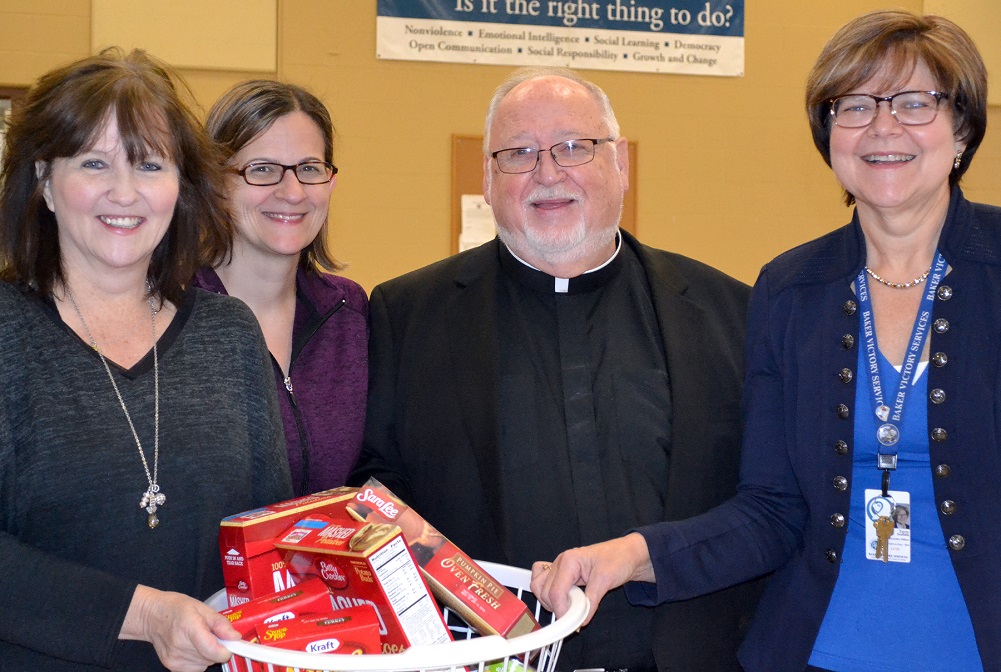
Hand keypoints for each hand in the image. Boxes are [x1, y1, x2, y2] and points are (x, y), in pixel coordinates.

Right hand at [120, 585, 238, 671]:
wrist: (152, 616)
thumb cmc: (177, 608)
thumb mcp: (202, 608)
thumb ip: (221, 624)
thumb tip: (235, 638)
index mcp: (190, 628)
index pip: (212, 651)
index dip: (226, 651)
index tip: (230, 644)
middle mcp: (180, 646)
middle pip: (210, 658)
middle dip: (217, 649)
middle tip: (212, 636)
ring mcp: (174, 659)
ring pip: (204, 665)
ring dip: (208, 655)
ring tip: (200, 640)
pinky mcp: (171, 666)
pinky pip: (195, 669)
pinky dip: (199, 661)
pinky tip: (193, 648)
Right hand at [530, 533, 653, 626]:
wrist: (626, 554)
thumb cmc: (618, 559)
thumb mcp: (606, 580)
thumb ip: (592, 600)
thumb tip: (581, 620)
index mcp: (569, 560)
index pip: (556, 592)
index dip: (562, 611)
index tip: (573, 624)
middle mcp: (560, 563)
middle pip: (544, 592)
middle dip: (558, 608)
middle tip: (575, 615)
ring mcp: (558, 567)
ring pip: (539, 588)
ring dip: (549, 602)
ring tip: (569, 608)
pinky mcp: (560, 573)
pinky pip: (542, 582)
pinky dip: (545, 593)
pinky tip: (559, 600)